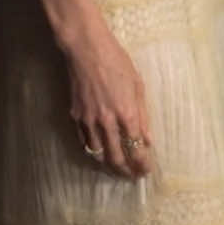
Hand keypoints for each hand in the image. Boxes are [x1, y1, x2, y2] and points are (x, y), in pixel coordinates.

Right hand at [65, 18, 153, 178]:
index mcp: (126, 113)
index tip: (145, 170)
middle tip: (132, 176)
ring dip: (109, 164)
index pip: (136, 149)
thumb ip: (143, 115)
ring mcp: (88, 120)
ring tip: (117, 167)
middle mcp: (107, 122)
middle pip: (116, 158)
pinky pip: (84, 142)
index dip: (142, 164)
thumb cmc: (116, 61)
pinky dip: (93, 150)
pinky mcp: (75, 116)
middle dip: (126, 171)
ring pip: (98, 154)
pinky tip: (99, 151)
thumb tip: (148, 139)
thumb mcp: (137, 84)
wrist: (86, 48)